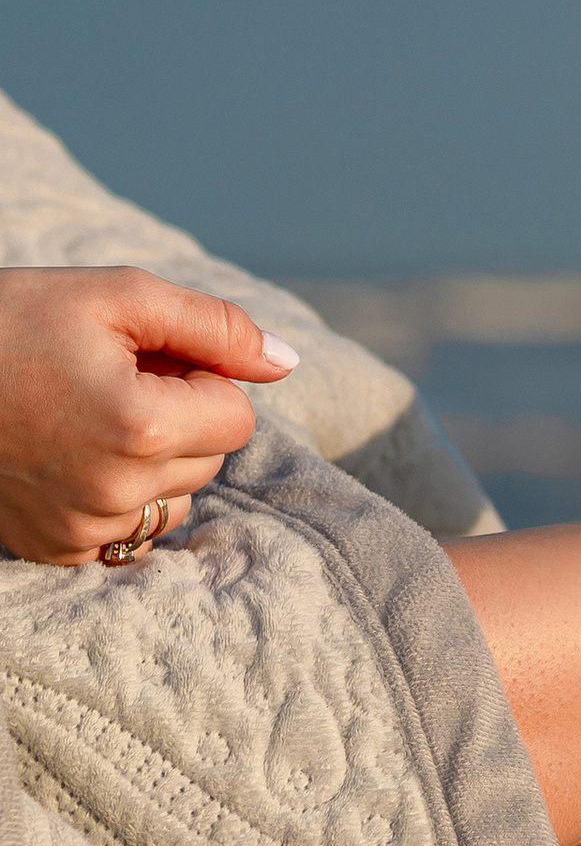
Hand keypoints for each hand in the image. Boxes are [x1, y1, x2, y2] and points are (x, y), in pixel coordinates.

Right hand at [0, 267, 301, 565]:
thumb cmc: (13, 320)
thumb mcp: (116, 296)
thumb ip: (213, 326)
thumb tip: (287, 363)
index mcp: (141, 426)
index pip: (237, 416)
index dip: (201, 379)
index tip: (147, 360)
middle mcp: (117, 490)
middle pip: (211, 459)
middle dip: (180, 418)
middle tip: (109, 382)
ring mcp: (84, 527)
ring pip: (175, 498)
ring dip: (152, 461)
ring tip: (85, 418)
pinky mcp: (57, 549)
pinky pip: (130, 531)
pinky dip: (115, 496)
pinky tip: (69, 458)